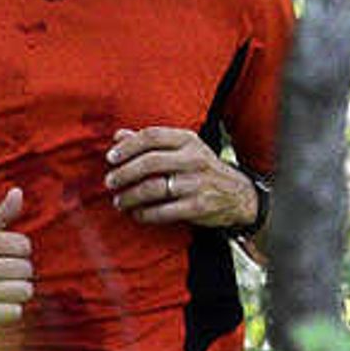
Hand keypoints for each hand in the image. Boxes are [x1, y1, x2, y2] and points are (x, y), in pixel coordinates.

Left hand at [105, 127, 249, 230]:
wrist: (239, 195)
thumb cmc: (202, 169)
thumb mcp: (183, 149)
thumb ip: (151, 142)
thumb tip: (118, 136)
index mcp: (188, 140)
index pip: (151, 136)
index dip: (127, 147)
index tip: (110, 158)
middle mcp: (194, 159)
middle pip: (150, 162)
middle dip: (124, 173)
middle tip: (110, 182)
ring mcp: (197, 184)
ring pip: (153, 188)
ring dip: (130, 196)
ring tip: (119, 201)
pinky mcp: (198, 207)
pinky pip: (163, 211)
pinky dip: (145, 214)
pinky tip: (136, 214)